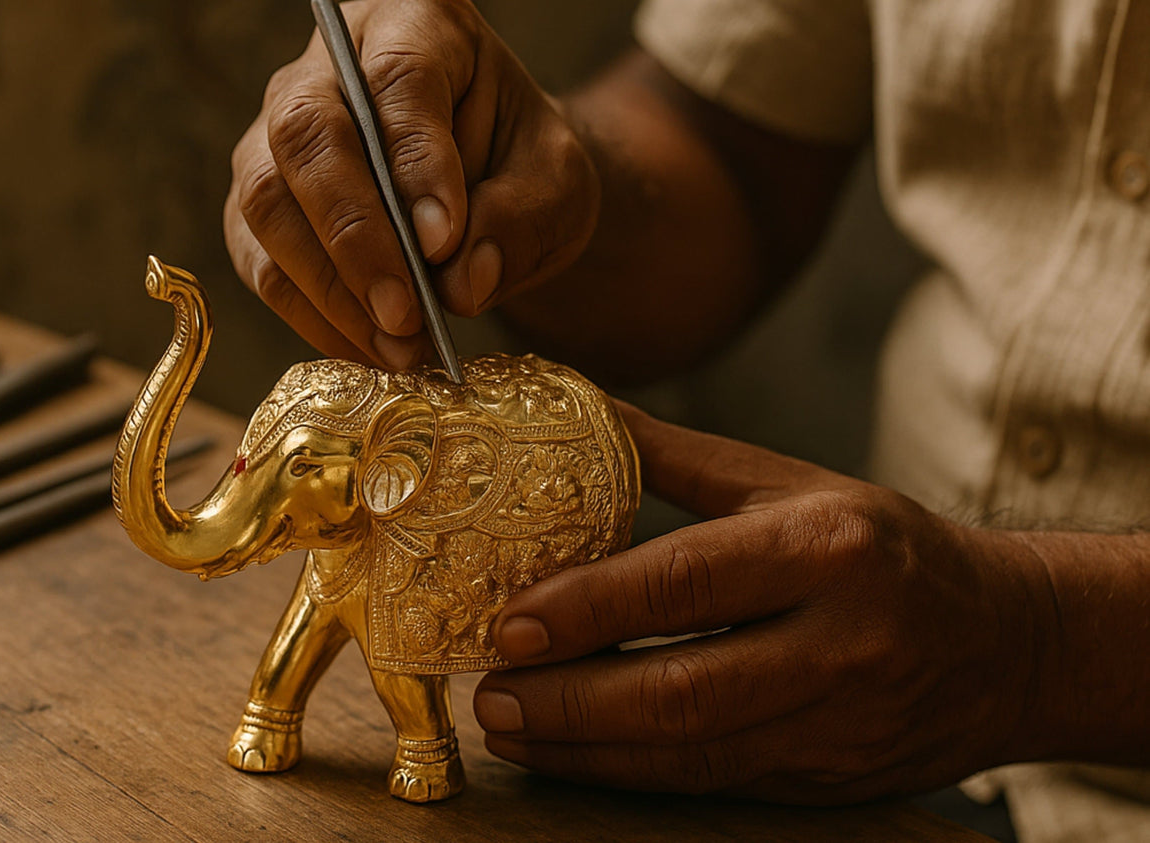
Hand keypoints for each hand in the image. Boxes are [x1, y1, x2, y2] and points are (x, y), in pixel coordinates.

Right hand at [225, 0, 599, 368]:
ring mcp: (277, 132)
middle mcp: (329, 66)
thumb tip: (461, 283)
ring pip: (268, 200)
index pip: (397, 81)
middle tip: (406, 314)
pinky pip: (259, 259)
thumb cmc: (521, 165)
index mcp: (415, 24)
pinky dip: (311, 314)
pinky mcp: (258, 202)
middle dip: (355, 235)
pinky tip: (369, 349)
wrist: (492, 185)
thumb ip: (521, 219)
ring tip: (398, 346)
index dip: (416, 162)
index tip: (444, 240)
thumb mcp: (556, 183)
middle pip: (308, 135)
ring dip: (330, 288)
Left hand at [473, 401, 1055, 803]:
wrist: (1010, 643)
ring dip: (586, 749)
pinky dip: (633, 774)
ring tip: (510, 729)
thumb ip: (679, 457)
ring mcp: (840, 723)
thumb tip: (577, 411)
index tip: (510, 623)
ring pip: (691, 754)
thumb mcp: (792, 483)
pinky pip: (714, 783)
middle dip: (570, 702)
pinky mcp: (831, 780)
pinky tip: (575, 756)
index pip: (688, 581)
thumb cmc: (883, 546)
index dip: (590, 609)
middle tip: (490, 694)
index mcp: (827, 548)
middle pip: (683, 689)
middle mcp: (840, 641)